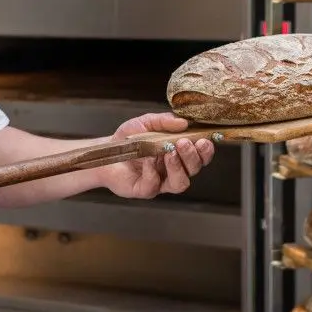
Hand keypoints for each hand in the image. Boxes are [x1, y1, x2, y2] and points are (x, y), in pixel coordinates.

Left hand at [97, 113, 214, 199]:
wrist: (105, 151)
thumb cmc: (129, 138)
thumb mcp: (146, 122)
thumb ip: (164, 121)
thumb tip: (184, 122)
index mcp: (179, 154)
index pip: (200, 156)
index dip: (206, 151)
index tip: (205, 140)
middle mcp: (173, 170)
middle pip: (194, 169)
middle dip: (192, 156)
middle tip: (183, 143)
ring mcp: (160, 182)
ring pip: (180, 183)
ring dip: (178, 168)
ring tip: (169, 153)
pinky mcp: (145, 190)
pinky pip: (154, 184)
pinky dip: (152, 170)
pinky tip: (146, 158)